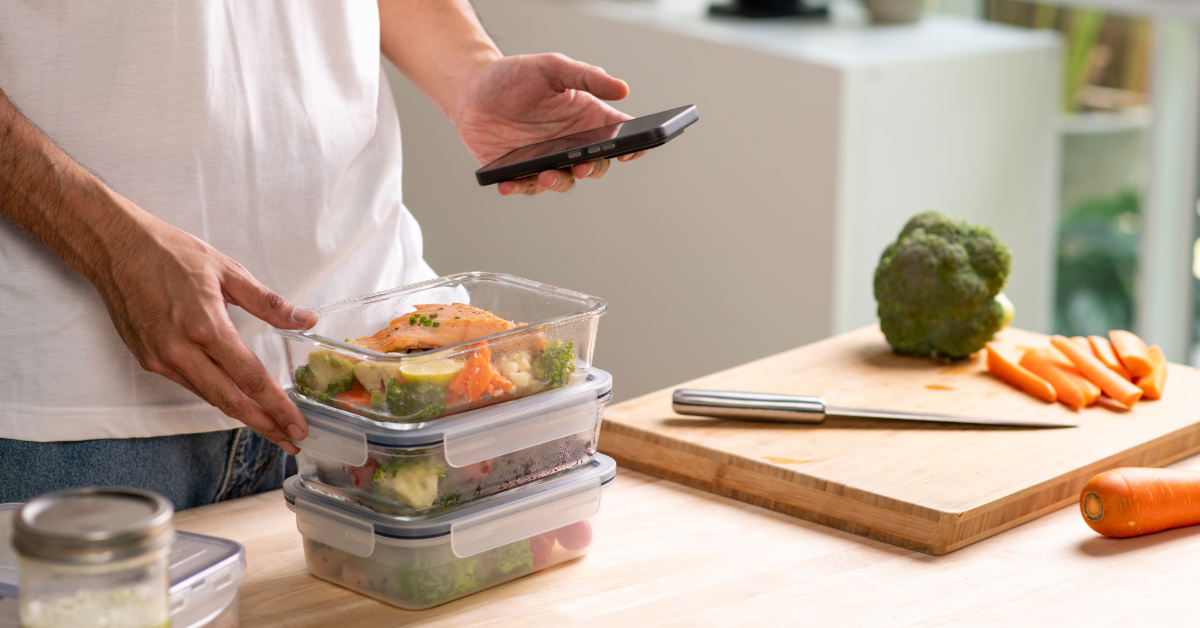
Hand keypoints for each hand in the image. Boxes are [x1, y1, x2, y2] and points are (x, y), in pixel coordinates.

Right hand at [95, 206, 315, 453]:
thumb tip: (304, 319)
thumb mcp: (227, 271)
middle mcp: (180, 350)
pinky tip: (236, 399)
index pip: (250, 378)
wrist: (114, 247)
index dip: (277, 406)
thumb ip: (268, 303)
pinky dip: (216, 395)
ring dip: (242, 415)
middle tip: (292, 440)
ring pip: (209, 397)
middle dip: (265, 425)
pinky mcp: (148, 359)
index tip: (298, 424)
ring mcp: (161, 358)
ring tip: (271, 426)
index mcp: (205, 326)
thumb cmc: (168, 253)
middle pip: (230, 401)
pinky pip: (190, 384)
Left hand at [453, 53, 648, 195]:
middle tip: (582, 164)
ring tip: (545, 175)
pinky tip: (508, 184)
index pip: (620, 135)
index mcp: (587, 118)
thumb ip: (586, 77)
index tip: (632, 149)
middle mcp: (572, 144)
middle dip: (592, 168)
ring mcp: (547, 161)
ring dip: (557, 182)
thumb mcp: (551, 67)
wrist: (471, 90)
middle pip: (595, 165)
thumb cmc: (515, 76)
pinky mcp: (519, 173)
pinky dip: (518, 187)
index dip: (634, 145)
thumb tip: (622, 89)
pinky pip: (524, 186)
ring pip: (563, 181)